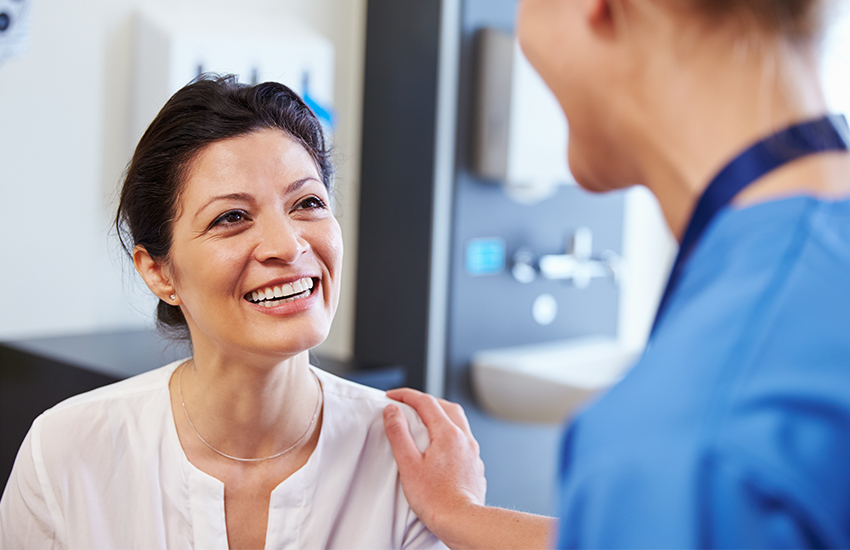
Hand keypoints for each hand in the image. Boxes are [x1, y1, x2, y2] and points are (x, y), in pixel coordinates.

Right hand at [383, 388, 486, 539]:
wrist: (462, 521)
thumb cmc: (436, 499)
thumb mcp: (408, 464)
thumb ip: (399, 433)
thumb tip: (392, 411)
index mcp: (448, 433)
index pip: (426, 402)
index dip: (406, 395)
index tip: (392, 396)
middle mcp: (464, 438)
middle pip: (446, 406)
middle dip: (426, 400)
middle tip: (408, 404)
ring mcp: (472, 451)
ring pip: (458, 421)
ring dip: (441, 414)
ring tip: (424, 420)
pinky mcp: (475, 465)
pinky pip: (463, 438)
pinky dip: (450, 432)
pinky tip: (441, 445)